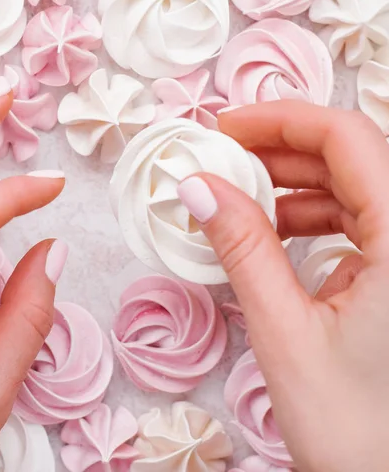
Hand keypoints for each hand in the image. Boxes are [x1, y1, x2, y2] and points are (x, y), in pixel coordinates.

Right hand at [177, 102, 388, 471]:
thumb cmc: (354, 431)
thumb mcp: (285, 331)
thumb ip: (241, 248)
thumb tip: (196, 186)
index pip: (348, 138)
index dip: (282, 120)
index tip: (224, 128)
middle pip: (352, 155)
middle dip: (281, 149)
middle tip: (220, 157)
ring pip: (354, 186)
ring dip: (292, 184)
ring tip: (237, 196)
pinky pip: (357, 221)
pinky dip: (309, 216)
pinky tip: (271, 231)